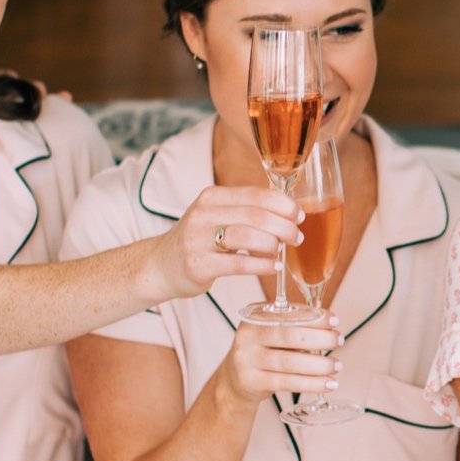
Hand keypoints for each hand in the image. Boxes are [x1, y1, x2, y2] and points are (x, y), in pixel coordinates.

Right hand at [152, 185, 296, 300]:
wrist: (161, 266)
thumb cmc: (199, 241)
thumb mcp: (216, 216)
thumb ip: (246, 211)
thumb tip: (289, 213)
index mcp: (212, 197)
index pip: (255, 194)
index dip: (283, 204)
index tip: (298, 216)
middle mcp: (203, 214)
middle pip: (255, 214)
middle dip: (284, 226)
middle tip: (297, 237)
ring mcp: (197, 239)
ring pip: (247, 235)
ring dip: (273, 244)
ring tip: (283, 250)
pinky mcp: (198, 265)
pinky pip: (238, 263)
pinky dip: (261, 265)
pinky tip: (274, 266)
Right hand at [211, 309, 342, 409]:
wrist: (234, 379)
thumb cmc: (263, 350)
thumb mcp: (272, 332)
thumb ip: (295, 325)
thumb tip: (329, 325)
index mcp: (255, 317)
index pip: (289, 315)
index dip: (315, 318)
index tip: (334, 320)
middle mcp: (248, 336)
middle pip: (290, 336)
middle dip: (320, 338)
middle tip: (339, 340)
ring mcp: (247, 359)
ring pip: (290, 362)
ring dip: (319, 365)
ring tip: (337, 365)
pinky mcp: (252, 381)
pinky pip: (287, 383)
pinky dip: (311, 383)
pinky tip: (328, 383)